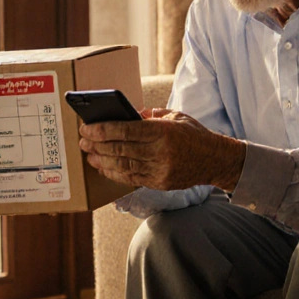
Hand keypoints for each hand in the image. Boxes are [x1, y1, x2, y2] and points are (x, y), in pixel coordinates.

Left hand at [77, 108, 245, 191]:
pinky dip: (115, 173)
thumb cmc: (193, 134)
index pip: (125, 130)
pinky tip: (104, 168)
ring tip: (89, 155)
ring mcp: (160, 170)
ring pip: (123, 166)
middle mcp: (160, 152)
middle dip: (97, 145)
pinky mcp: (160, 183)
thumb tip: (127, 115)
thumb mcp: (174, 116)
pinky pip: (132, 179)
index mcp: (163, 131)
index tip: (86, 128)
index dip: (102, 130)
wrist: (215, 160)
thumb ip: (149, 116)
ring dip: (102, 160)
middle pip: (120, 149)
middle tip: (82, 140)